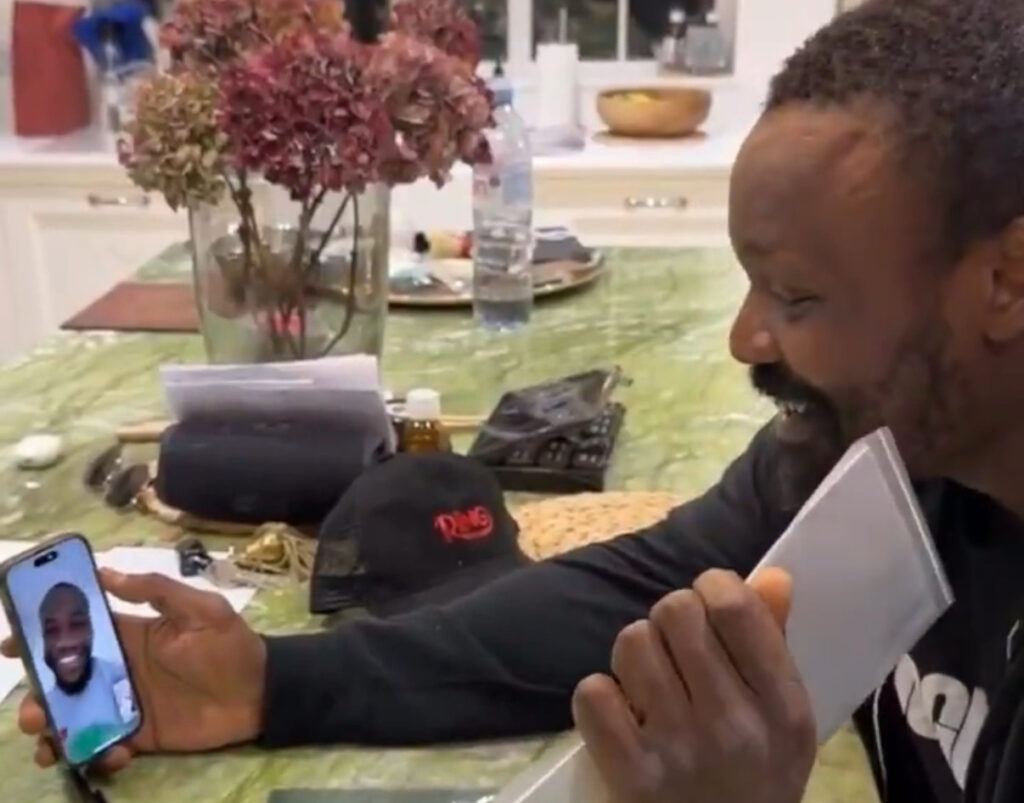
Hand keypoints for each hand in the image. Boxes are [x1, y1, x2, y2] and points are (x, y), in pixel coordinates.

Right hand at [2, 569, 266, 773]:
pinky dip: (96, 753)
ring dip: (53, 729)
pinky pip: (103, 746)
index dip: (40, 635)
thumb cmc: (231, 645)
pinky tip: (115, 753)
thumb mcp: (201, 608)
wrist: (261, 692)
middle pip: (63, 680)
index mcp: (129, 635)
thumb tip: (106, 571)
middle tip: (31, 706)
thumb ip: (156, 590)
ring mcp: (125, 703)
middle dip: (37, 693)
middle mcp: (119, 669)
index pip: (76, 632)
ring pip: (73, 717)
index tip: (9, 643)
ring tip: (51, 738)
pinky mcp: (138, 735)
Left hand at [572, 568, 814, 802]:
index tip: (709, 608)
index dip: (712, 588)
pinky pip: (593, 692)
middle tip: (677, 651)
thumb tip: (769, 574)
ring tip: (651, 685)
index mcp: (783, 707)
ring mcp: (679, 750)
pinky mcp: (631, 775)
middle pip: (675, 612)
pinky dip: (601, 697)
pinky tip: (622, 717)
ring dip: (636, 655)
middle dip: (671, 621)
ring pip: (631, 642)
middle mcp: (735, 725)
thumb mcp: (784, 723)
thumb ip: (774, 644)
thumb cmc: (755, 782)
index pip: (734, 606)